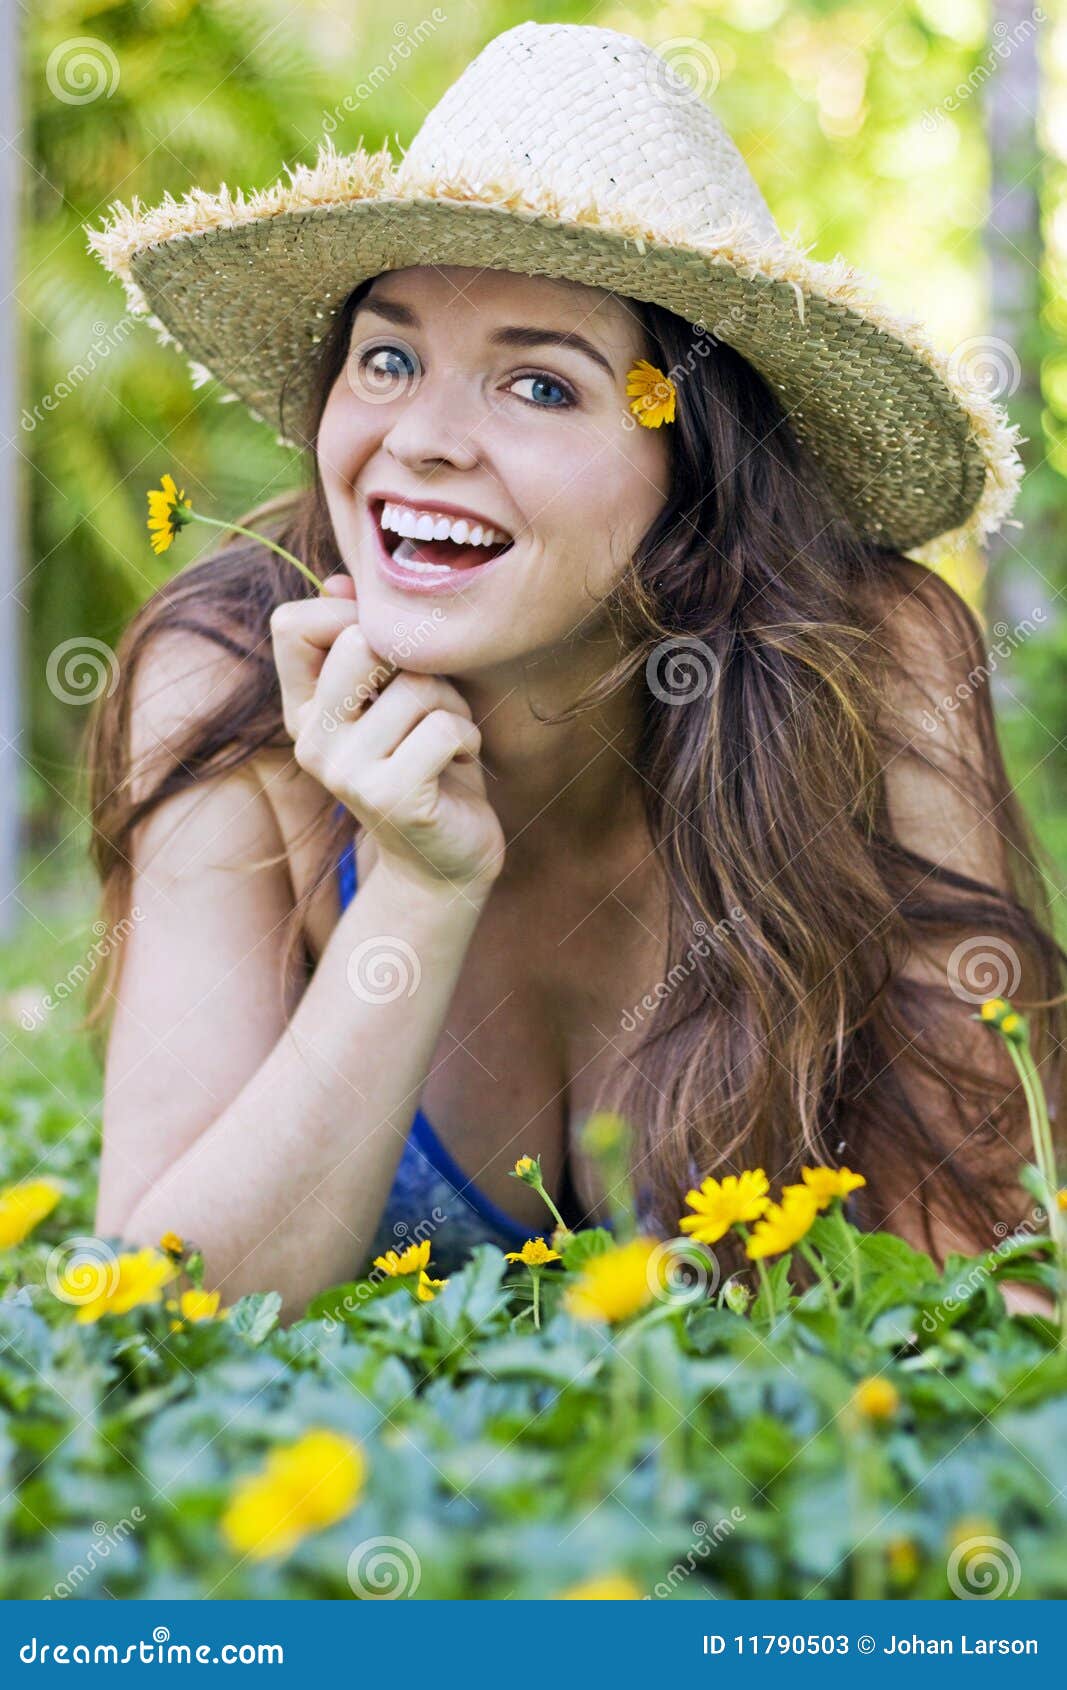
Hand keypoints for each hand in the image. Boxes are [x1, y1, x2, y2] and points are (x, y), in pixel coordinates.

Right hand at [270, 574, 505, 893]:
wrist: (444, 862)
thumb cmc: (429, 765)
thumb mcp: (396, 696)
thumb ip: (367, 640)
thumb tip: (342, 580)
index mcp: (303, 709)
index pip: (292, 624)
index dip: (350, 618)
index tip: (391, 655)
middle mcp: (311, 739)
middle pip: (360, 642)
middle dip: (420, 663)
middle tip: (433, 702)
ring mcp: (344, 771)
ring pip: (419, 687)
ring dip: (455, 708)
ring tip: (450, 741)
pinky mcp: (388, 797)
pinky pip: (444, 729)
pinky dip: (468, 740)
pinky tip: (460, 766)